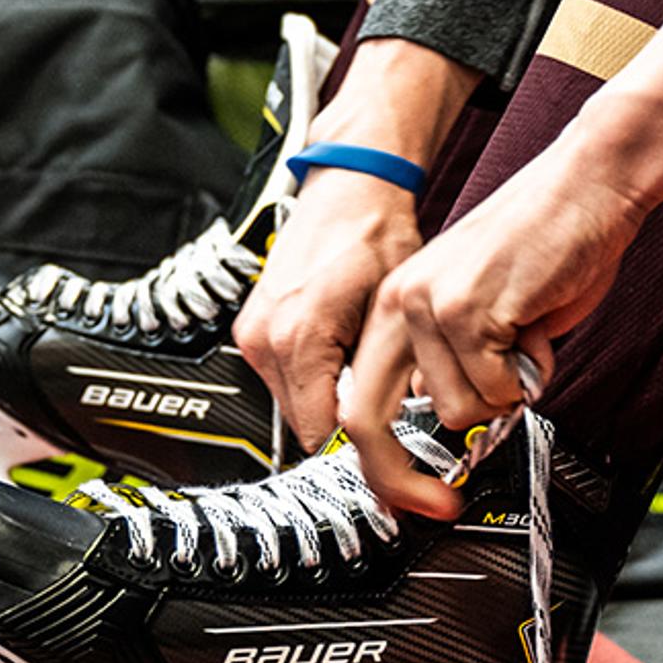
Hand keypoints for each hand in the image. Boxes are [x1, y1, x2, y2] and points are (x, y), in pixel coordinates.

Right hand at [231, 38, 479, 449]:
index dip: (369, 459)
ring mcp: (255, 336)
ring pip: (300, 408)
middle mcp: (265, 340)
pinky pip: (290, 382)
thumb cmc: (375, 233)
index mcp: (298, 338)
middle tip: (403, 438)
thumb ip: (394, 375)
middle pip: (310, 427)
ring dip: (338, 409)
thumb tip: (407, 429)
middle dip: (355, 437)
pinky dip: (322, 386)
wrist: (350, 189)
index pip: (323, 437)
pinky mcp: (257, 331)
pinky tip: (352, 369)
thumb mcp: (398, 313)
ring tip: (379, 391)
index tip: (403, 474)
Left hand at [346, 140, 649, 517]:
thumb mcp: (479, 311)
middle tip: (439, 506)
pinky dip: (528, 380)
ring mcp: (429, 305)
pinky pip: (496, 391)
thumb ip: (451, 364)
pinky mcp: (469, 310)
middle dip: (404, 480)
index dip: (378, 464)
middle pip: (368, 423)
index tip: (404, 499)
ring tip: (523, 350)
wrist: (587, 189)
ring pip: (455, 412)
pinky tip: (536, 335)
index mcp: (392, 305)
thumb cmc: (546, 245)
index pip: (356, 402)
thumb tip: (449, 423)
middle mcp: (397, 303)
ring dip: (502, 398)